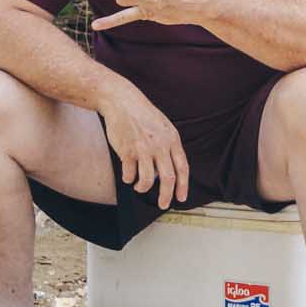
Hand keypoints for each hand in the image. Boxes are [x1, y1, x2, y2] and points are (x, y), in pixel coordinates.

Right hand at [99, 84, 189, 206]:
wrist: (122, 101)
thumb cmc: (143, 115)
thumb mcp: (164, 126)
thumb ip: (168, 147)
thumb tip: (168, 171)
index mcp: (172, 139)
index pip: (182, 168)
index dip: (183, 186)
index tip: (181, 198)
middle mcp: (160, 145)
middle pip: (168, 178)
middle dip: (166, 196)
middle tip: (163, 205)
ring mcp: (143, 149)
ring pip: (148, 180)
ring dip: (143, 188)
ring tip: (139, 186)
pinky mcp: (127, 151)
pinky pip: (129, 174)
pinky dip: (128, 179)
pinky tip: (127, 176)